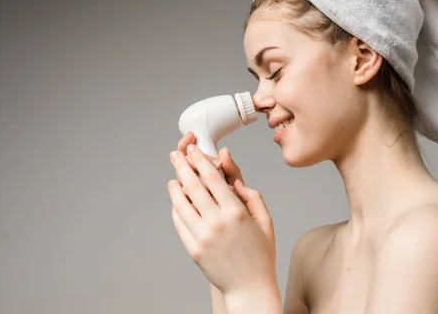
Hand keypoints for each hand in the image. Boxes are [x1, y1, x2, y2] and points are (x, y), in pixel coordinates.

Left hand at [167, 143, 276, 297]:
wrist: (249, 287)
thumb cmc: (260, 253)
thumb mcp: (264, 220)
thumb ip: (250, 195)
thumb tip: (233, 177)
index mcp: (236, 212)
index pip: (212, 177)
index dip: (201, 160)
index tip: (194, 150)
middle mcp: (217, 222)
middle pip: (193, 185)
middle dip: (182, 165)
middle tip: (176, 154)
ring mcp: (202, 236)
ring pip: (181, 203)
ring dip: (175, 186)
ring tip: (174, 177)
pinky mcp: (193, 249)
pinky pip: (179, 222)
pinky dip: (176, 207)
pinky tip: (177, 200)